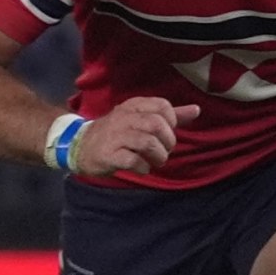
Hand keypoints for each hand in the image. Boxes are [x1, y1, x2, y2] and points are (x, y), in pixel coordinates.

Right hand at [72, 97, 196, 177]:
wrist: (79, 146)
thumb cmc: (116, 133)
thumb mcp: (140, 119)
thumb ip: (168, 116)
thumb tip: (196, 110)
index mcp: (132, 106)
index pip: (162, 106)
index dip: (171, 122)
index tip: (165, 133)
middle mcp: (123, 118)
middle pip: (156, 124)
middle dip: (167, 142)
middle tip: (163, 150)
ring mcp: (114, 136)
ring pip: (147, 142)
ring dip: (158, 156)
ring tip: (155, 161)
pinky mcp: (108, 154)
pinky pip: (134, 160)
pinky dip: (143, 167)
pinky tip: (141, 168)